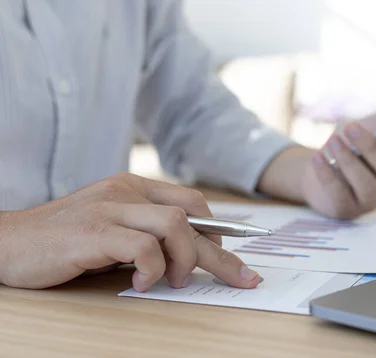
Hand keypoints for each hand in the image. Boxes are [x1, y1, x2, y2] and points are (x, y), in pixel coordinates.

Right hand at [0, 173, 260, 291]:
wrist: (7, 242)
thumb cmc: (64, 240)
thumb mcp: (113, 229)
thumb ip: (146, 233)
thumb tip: (190, 254)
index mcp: (134, 187)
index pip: (191, 202)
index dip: (219, 230)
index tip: (235, 257)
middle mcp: (126, 191)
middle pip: (193, 217)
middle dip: (222, 253)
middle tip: (242, 279)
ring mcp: (109, 208)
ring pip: (175, 225)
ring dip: (186, 259)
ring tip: (175, 282)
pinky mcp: (93, 232)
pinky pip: (142, 246)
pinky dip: (153, 269)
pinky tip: (143, 283)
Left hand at [301, 120, 375, 218]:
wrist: (317, 169)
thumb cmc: (350, 147)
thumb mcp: (372, 127)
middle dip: (370, 147)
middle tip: (350, 127)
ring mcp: (368, 200)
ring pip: (365, 184)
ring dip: (348, 160)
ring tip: (332, 141)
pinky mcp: (345, 209)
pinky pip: (339, 193)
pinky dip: (327, 174)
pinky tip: (318, 157)